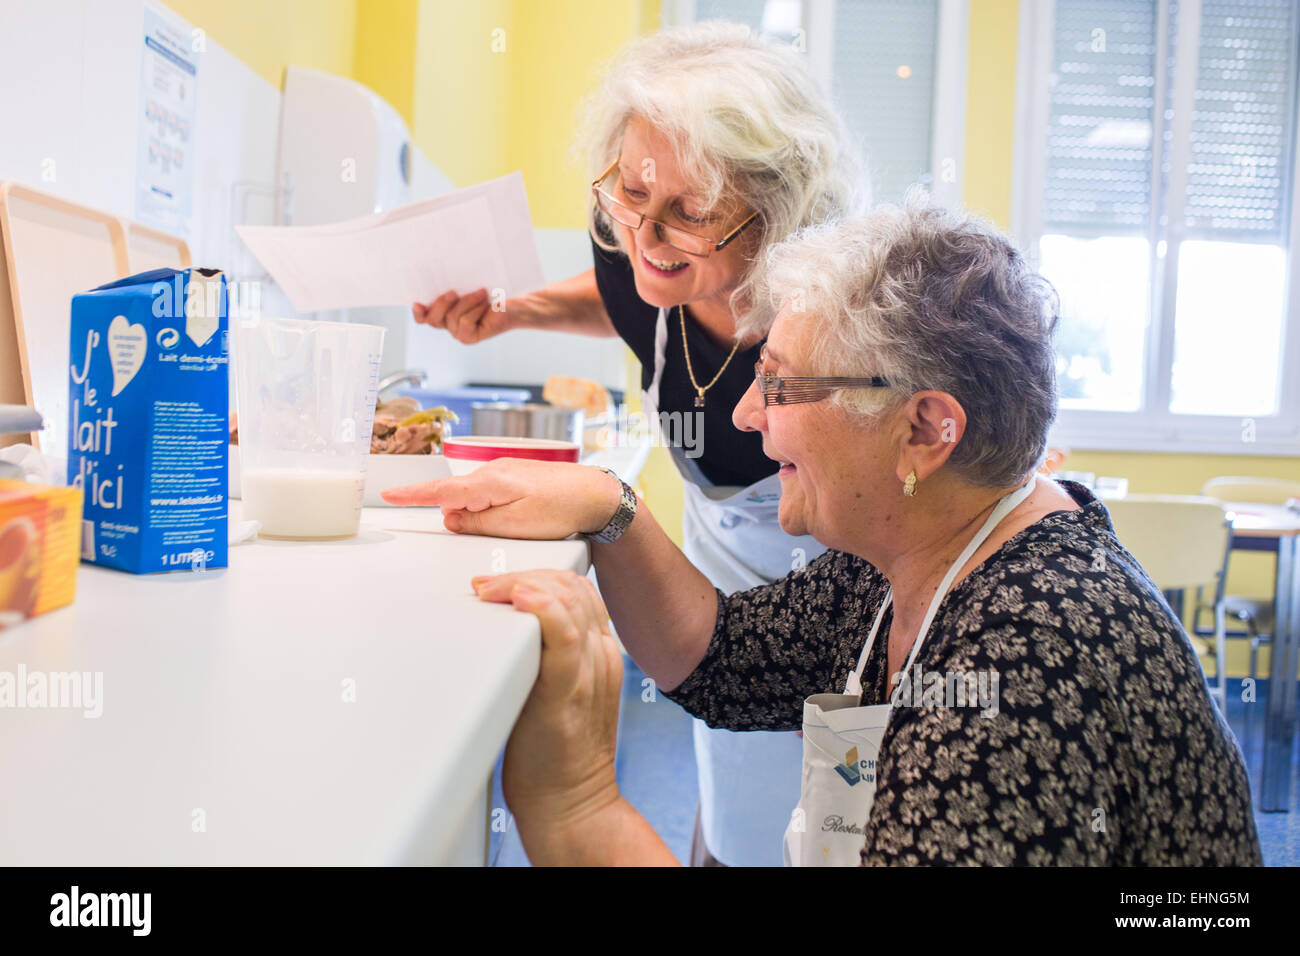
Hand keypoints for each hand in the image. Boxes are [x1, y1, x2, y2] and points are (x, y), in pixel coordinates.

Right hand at [381, 458, 622, 539]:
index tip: (387, 493)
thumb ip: (477, 523)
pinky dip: (493, 508)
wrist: (596, 494)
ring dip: (483, 514)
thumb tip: (449, 519)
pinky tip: (519, 516)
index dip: (411, 494)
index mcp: (489, 483)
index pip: (439, 491)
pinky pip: (491, 494)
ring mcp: (505, 472)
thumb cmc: (562, 510)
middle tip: (503, 527)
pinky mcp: (515, 477)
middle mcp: (493, 471)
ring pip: (476, 497)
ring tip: (521, 522)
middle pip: (458, 497)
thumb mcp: (515, 526)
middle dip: (463, 516)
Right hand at [412, 288, 513, 344]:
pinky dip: (475, 310)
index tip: (417, 302)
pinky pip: (465, 323)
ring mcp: (460, 334)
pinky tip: (485, 304)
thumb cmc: (491, 294)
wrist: (514, 305)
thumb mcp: (468, 288)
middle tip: (453, 291)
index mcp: (444, 314)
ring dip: (466, 302)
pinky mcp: (471, 338)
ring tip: (481, 293)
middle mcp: (449, 326)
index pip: (423, 318)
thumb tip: (439, 279)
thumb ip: (452, 289)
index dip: (418, 313)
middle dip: (441, 303)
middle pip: (432, 319)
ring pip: (451, 318)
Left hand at [473, 569, 622, 850]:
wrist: (570, 803)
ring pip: (570, 601)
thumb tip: (510, 626)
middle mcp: (601, 655)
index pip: (580, 589)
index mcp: (601, 652)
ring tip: (489, 590)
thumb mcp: (560, 690)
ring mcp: (589, 672)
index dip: (540, 573)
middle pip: (573, 586)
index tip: (503, 581)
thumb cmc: (554, 753)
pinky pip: (565, 638)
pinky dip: (543, 610)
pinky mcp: (568, 693)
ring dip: (524, 583)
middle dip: (526, 573)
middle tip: (486, 584)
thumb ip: (549, 655)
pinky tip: (520, 599)